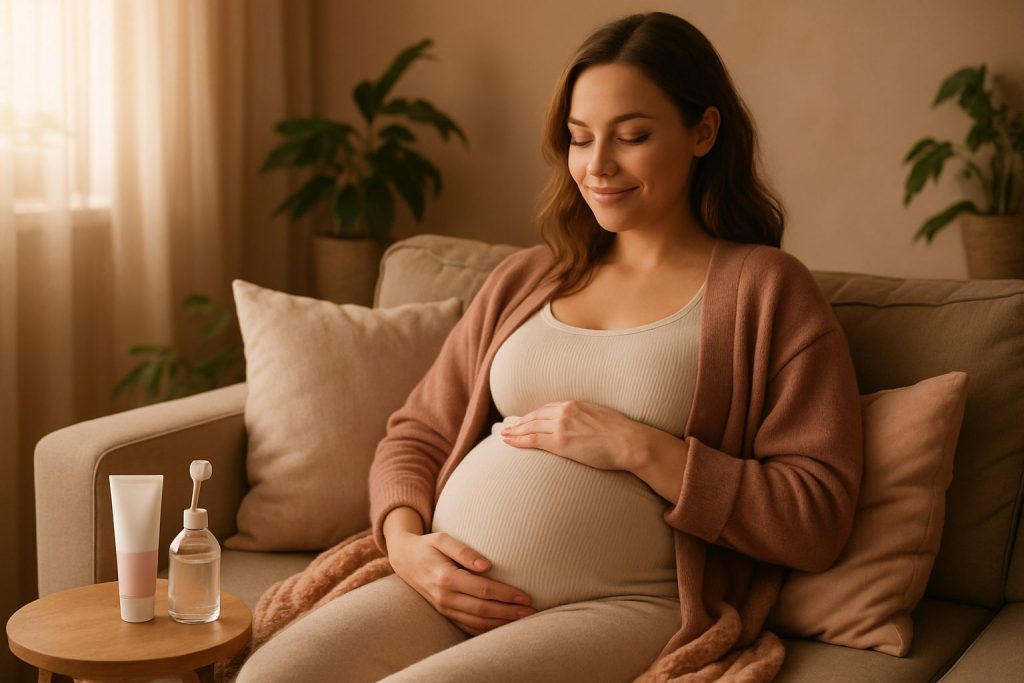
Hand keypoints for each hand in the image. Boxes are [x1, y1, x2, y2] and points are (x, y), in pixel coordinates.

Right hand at [386, 530, 536, 635]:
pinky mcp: (444, 613)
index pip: (482, 590)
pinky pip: (467, 627)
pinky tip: (502, 627)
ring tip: (522, 621)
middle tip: (530, 612)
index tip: (525, 596)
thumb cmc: (428, 546)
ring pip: (476, 622)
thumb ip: (464, 550)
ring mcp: (443, 608)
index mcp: (446, 578)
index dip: (506, 594)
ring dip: (500, 624)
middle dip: (508, 612)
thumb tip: (487, 565)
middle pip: (483, 610)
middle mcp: (444, 597)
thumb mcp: (443, 539)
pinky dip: (486, 630)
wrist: (404, 559)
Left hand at [500, 400, 639, 471]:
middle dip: (520, 422)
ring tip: (504, 435)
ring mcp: (562, 426)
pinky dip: (519, 440)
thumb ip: (586, 419)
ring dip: (515, 431)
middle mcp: (565, 412)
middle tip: (508, 427)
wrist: (630, 442)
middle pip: (535, 416)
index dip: (533, 415)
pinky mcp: (561, 442)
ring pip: (531, 427)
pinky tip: (509, 441)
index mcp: (575, 404)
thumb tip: (582, 427)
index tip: (525, 420)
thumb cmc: (622, 435)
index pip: (547, 408)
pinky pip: (533, 440)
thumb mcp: (600, 418)